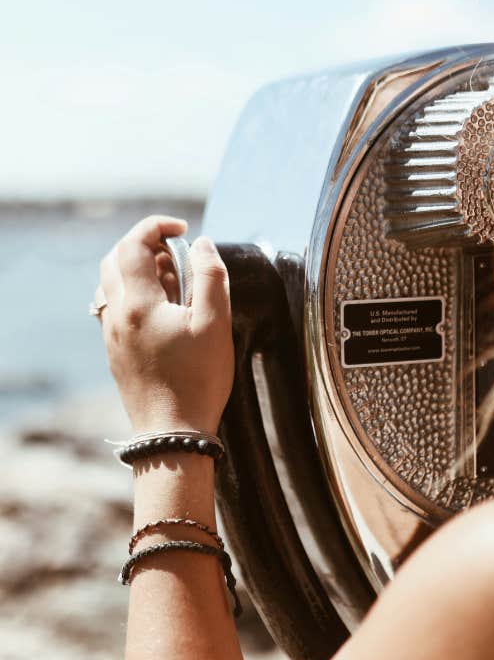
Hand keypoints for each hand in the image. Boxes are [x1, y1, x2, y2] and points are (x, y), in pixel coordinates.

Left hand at [96, 215, 233, 434]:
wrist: (172, 433)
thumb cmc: (198, 379)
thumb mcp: (216, 323)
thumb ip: (211, 276)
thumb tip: (203, 244)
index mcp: (139, 304)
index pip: (133, 244)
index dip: (156, 226)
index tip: (183, 228)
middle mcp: (117, 315)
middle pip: (114, 258)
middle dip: (144, 243)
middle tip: (177, 251)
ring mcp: (111, 334)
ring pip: (111, 283)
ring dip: (137, 268)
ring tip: (173, 280)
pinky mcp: (115, 351)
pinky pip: (115, 307)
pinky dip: (134, 292)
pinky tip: (164, 309)